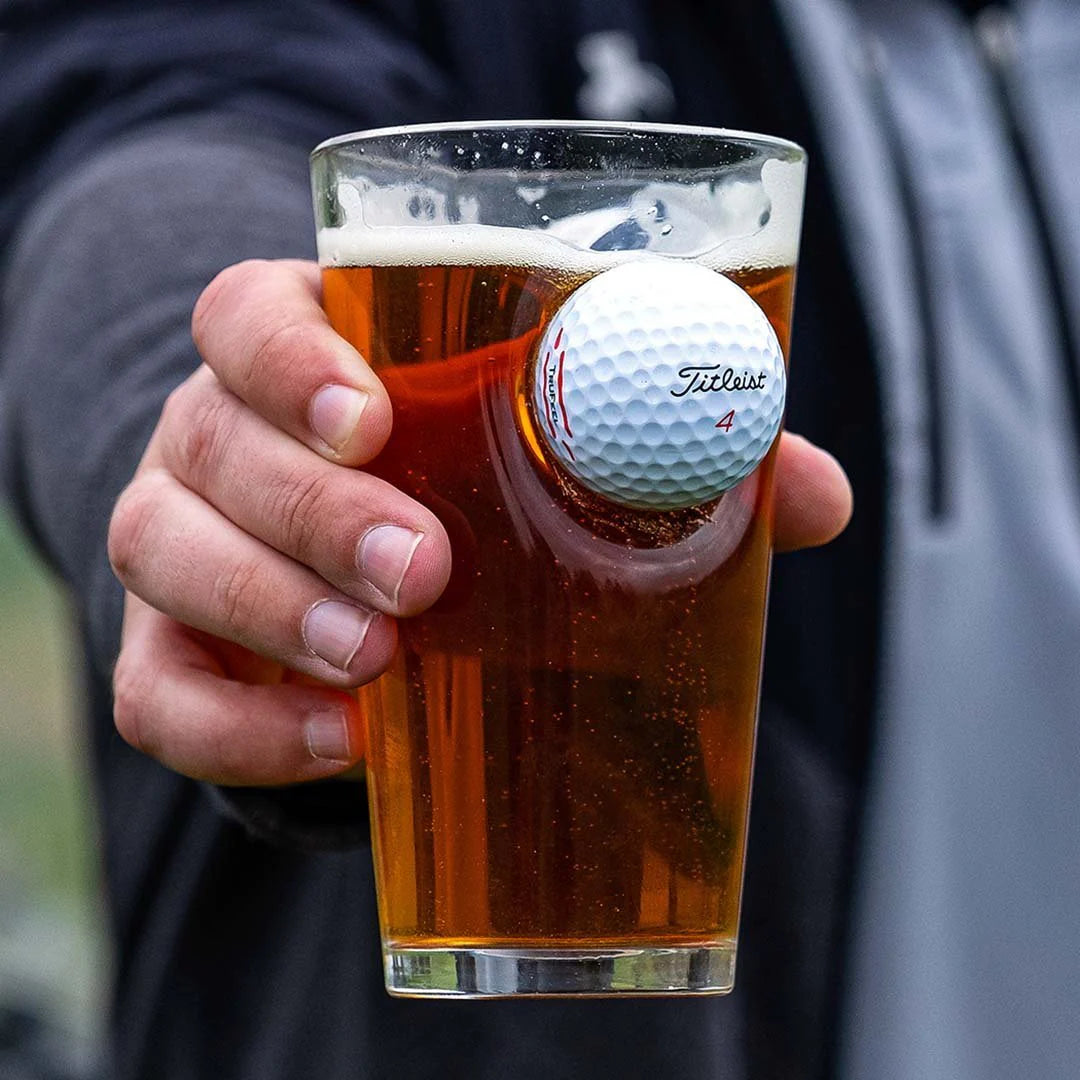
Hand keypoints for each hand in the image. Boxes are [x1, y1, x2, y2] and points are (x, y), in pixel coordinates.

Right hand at [107, 259, 851, 787]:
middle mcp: (221, 439)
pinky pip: (159, 692)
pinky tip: (340, 749)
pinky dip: (239, 729)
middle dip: (310, 509)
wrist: (368, 577)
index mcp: (308, 362)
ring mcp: (181, 545)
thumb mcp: (548, 450)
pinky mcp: (172, 654)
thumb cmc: (466, 488)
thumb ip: (675, 460)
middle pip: (212, 441)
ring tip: (381, 663)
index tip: (370, 414)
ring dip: (270, 609)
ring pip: (164, 554)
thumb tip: (814, 497)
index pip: (246, 317)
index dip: (286, 356)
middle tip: (423, 570)